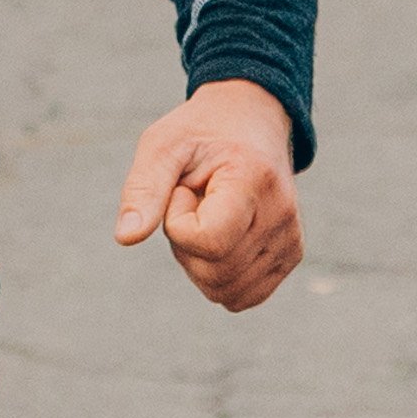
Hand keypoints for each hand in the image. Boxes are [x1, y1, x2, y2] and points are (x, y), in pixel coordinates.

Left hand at [115, 82, 302, 313]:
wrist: (251, 121)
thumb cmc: (200, 133)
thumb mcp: (163, 145)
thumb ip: (143, 189)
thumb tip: (125, 238)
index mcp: (255, 180)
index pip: (209, 242)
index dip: (177, 223)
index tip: (183, 189)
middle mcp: (282, 216)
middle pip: (214, 273)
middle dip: (185, 244)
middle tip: (194, 201)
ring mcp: (291, 241)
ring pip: (224, 292)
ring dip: (200, 262)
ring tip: (208, 216)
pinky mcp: (290, 257)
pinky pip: (241, 296)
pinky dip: (219, 276)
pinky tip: (222, 237)